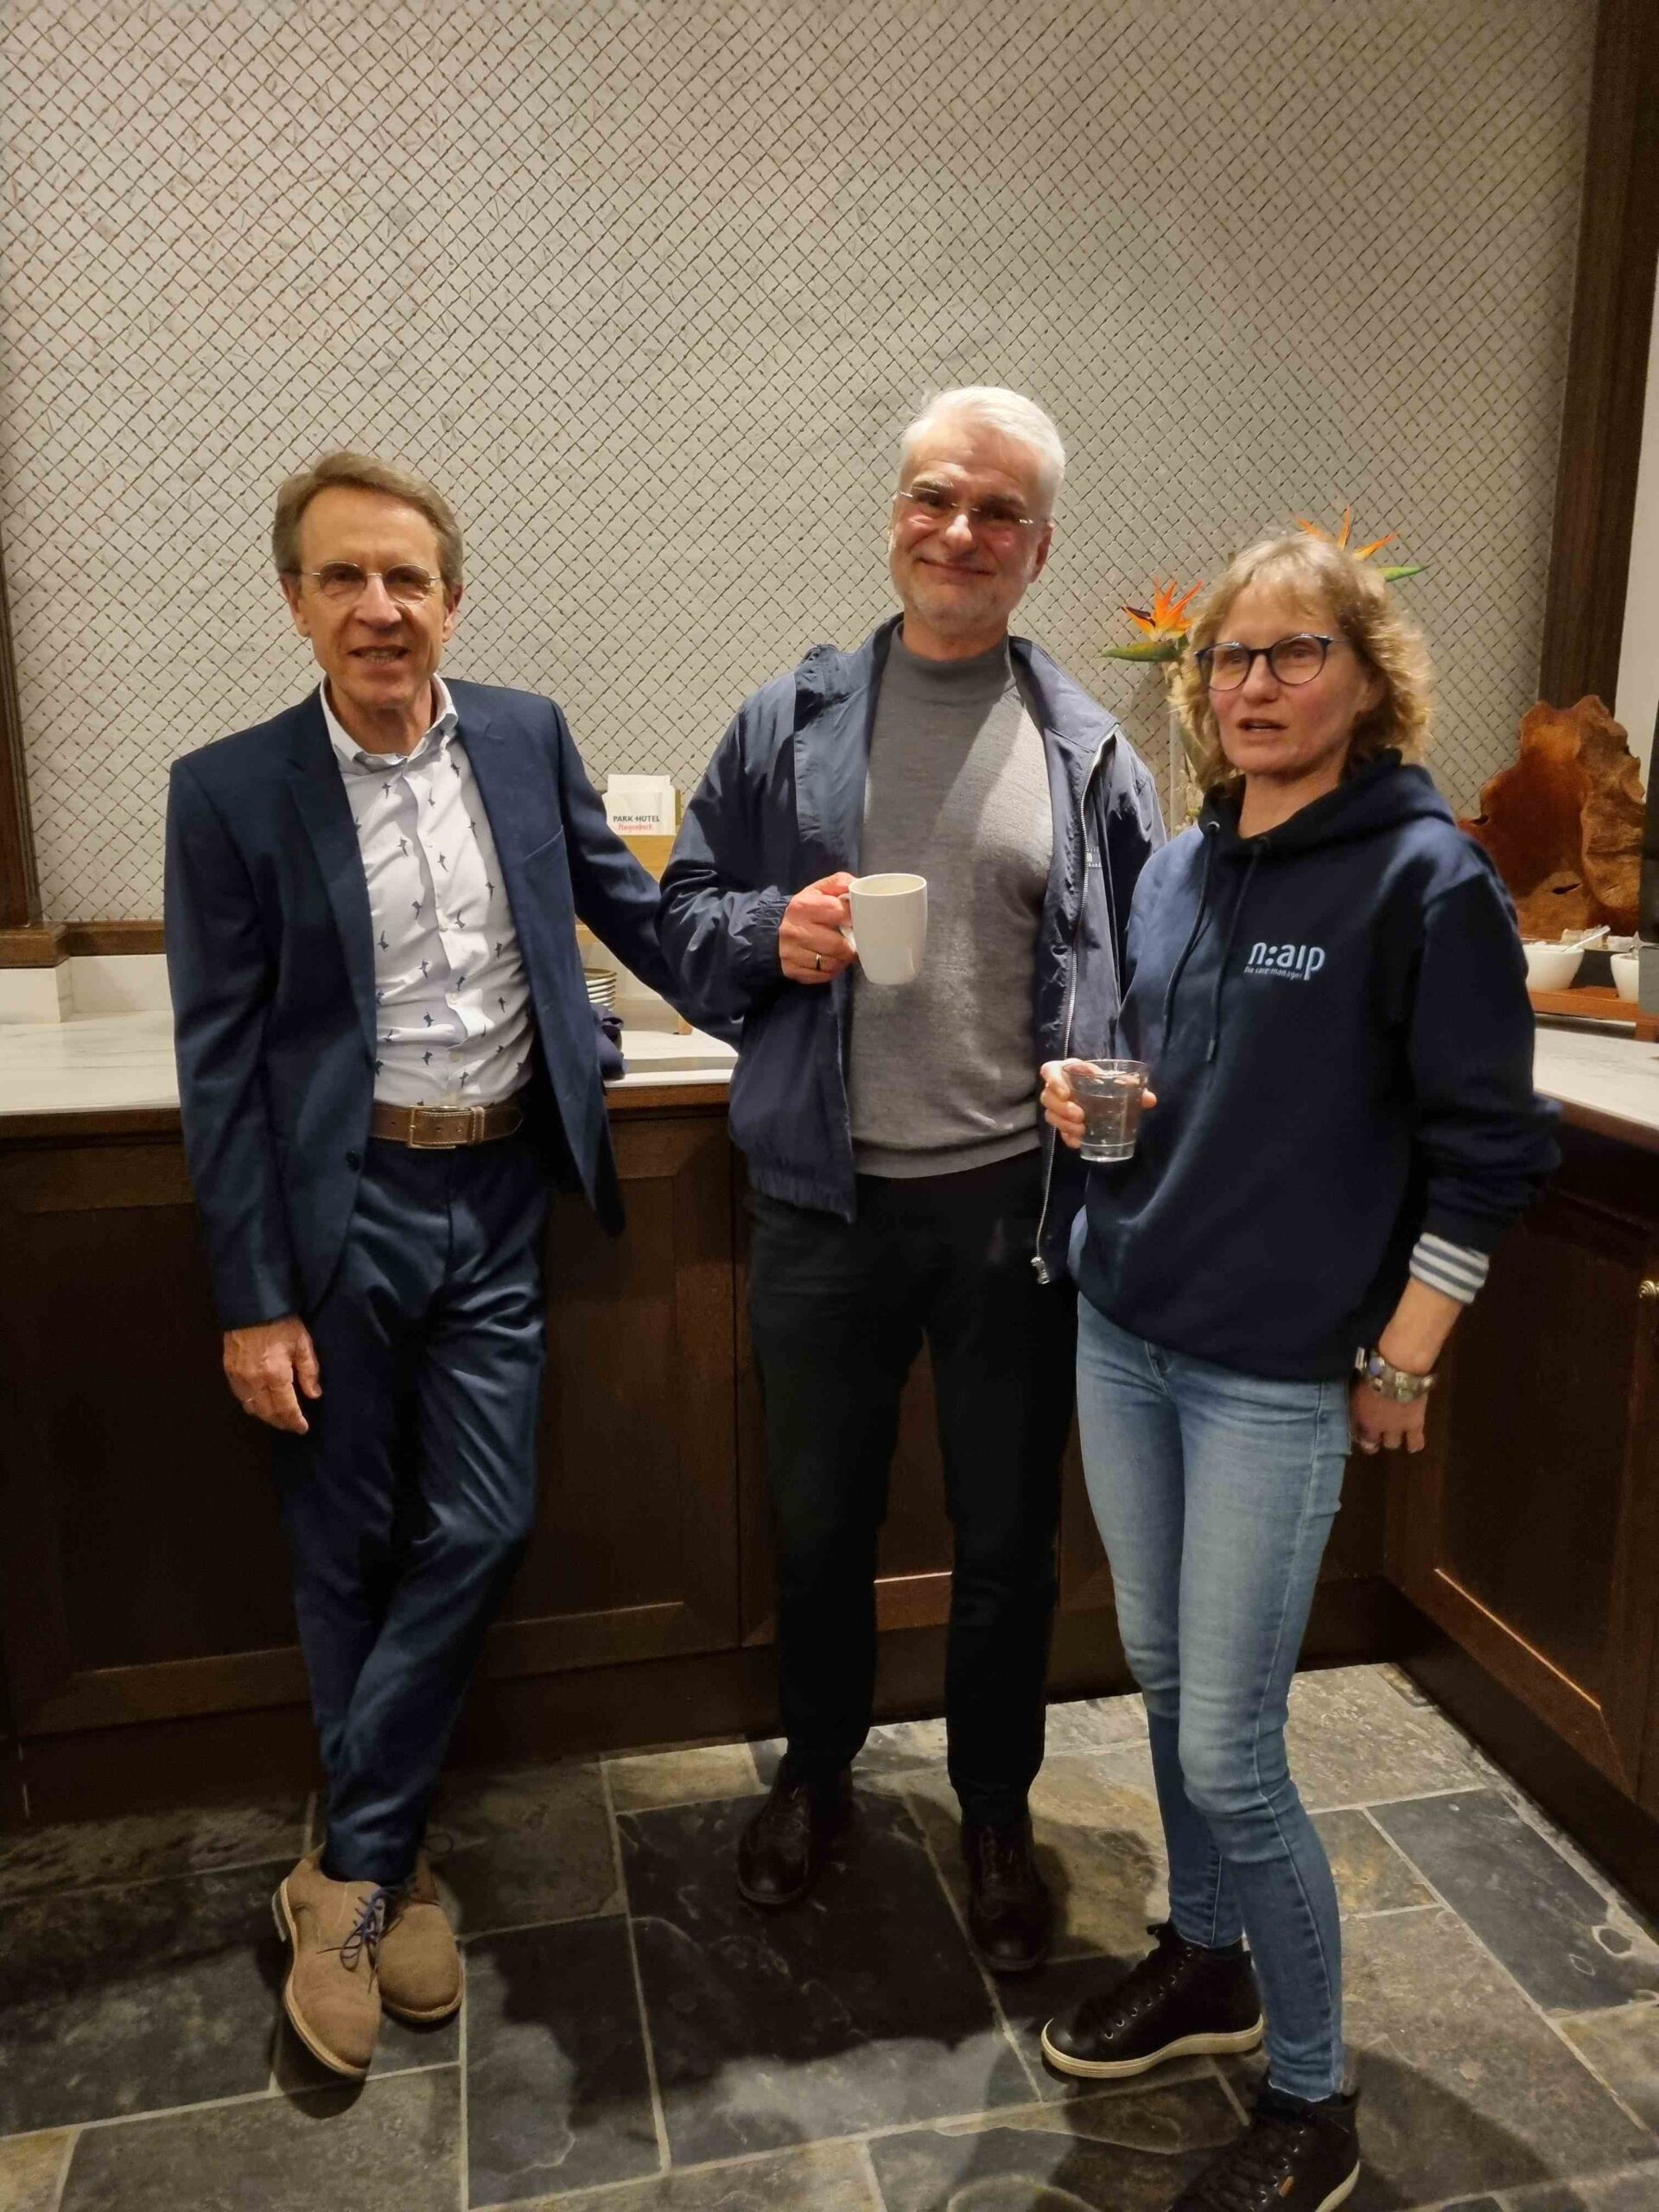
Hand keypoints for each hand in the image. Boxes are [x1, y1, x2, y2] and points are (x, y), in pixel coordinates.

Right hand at [223, 1316, 321, 1434]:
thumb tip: (314, 1395)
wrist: (251, 1306)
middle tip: (292, 1426)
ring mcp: (238, 1377)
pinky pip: (240, 1396)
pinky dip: (251, 1404)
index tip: (303, 1429)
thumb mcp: (302, 1343)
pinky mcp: (228, 1371)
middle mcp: (254, 1381)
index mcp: (275, 1375)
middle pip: (267, 1412)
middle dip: (281, 1422)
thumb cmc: (281, 1323)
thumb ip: (309, 1371)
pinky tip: (260, 1403)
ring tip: (278, 1417)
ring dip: (265, 1416)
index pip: (285, 1408)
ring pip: (251, 1408)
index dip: (294, 1421)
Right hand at [779, 872, 857, 984]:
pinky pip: (823, 976)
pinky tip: (829, 960)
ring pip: (831, 964)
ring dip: (842, 960)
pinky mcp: (792, 970)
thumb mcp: (819, 889)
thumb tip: (858, 886)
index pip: (840, 913)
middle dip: (850, 946)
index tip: (857, 919)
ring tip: (841, 951)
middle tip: (853, 941)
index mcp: (802, 906)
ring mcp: (791, 953)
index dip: (854, 917)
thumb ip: (840, 882)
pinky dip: (831, 970)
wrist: (774, 929)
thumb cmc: (805, 909)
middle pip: (838, 946)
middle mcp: (794, 930)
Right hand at [1039, 1059, 1156, 1149]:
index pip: (1049, 1070)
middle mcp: (1057, 1088)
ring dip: (1064, 1123)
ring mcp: (1057, 1106)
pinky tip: (1079, 1142)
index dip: (1054, 1080)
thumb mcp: (1115, 1080)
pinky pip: (1058, 1131)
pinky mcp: (1061, 1122)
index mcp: (1067, 1071)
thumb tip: (1150, 1099)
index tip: (1066, 1092)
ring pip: (1050, 1115)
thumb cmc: (1105, 1081)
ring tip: (1082, 1130)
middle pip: (1047, 1097)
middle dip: (1062, 1108)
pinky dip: (1068, 1137)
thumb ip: (1130, 1086)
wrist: (1104, 1093)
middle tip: (1080, 1116)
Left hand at [1349, 1377, 1427, 1457]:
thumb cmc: (1373, 1373)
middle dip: (1374, 1438)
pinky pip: (1416, 1443)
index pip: (1358, 1437)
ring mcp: (1397, 1428)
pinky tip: (1413, 1444)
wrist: (1397, 1373)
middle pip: (1373, 1444)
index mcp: (1361, 1418)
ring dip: (1393, 1440)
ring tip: (1395, 1435)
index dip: (1359, 1438)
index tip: (1360, 1435)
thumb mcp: (1357, 1388)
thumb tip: (1358, 1405)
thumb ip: (1357, 1402)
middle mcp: (1377, 1427)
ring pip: (1393, 1445)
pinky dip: (1414, 1444)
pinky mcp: (1415, 1425)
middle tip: (1378, 1432)